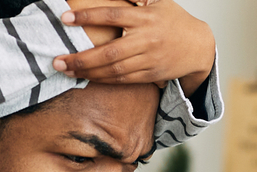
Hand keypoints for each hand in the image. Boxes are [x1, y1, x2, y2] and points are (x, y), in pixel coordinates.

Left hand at [56, 0, 216, 94]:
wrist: (199, 46)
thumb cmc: (174, 20)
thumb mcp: (158, 1)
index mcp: (145, 17)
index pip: (112, 15)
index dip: (88, 16)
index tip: (65, 18)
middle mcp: (147, 39)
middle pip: (110, 51)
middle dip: (81, 57)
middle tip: (57, 59)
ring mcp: (149, 59)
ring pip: (114, 69)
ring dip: (87, 71)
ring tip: (66, 70)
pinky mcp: (151, 74)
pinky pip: (123, 79)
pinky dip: (103, 79)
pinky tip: (86, 76)